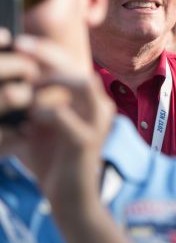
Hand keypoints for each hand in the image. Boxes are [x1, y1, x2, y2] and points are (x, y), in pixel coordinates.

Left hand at [0, 32, 113, 216]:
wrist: (70, 198)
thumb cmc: (53, 161)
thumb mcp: (38, 126)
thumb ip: (29, 104)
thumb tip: (9, 85)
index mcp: (87, 100)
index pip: (70, 64)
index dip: (46, 50)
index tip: (19, 43)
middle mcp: (98, 106)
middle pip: (76, 65)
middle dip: (47, 55)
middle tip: (20, 48)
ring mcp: (96, 121)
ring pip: (81, 83)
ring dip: (51, 78)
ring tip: (28, 85)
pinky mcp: (87, 140)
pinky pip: (66, 116)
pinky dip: (45, 110)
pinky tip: (30, 116)